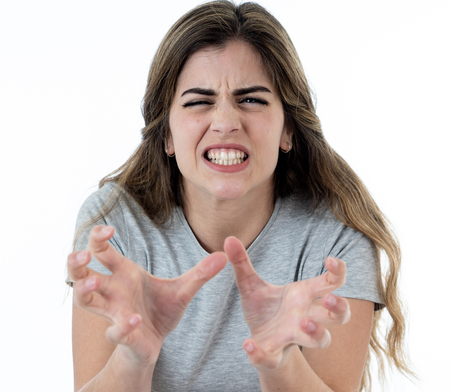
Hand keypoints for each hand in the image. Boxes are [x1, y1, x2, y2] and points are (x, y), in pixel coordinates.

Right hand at [68, 225, 227, 365]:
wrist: (155, 342)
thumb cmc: (160, 311)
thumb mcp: (183, 289)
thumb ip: (201, 273)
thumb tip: (225, 254)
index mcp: (123, 274)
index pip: (101, 251)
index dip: (98, 238)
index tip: (109, 229)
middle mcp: (113, 292)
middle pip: (80, 274)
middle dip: (75, 263)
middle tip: (81, 254)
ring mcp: (115, 313)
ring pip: (85, 302)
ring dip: (84, 292)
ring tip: (91, 283)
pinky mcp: (124, 336)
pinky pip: (115, 332)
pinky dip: (121, 327)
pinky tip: (132, 320)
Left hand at [224, 236, 349, 370]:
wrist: (257, 338)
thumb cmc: (264, 307)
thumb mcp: (250, 284)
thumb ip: (241, 262)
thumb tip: (229, 238)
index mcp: (302, 296)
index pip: (331, 283)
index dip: (337, 272)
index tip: (331, 260)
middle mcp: (305, 317)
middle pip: (337, 316)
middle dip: (339, 308)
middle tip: (329, 299)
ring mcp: (293, 337)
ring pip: (322, 340)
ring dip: (317, 333)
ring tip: (303, 323)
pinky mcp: (274, 354)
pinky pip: (272, 358)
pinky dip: (260, 354)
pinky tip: (248, 344)